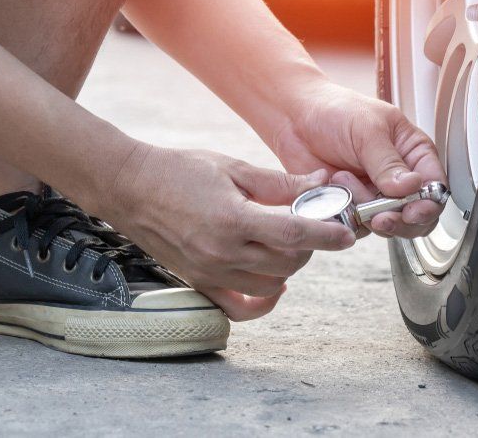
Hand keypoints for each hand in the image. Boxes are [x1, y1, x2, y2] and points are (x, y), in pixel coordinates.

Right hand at [105, 145, 355, 320]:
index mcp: (233, 219)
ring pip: (270, 286)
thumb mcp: (234, 168)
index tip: (346, 234)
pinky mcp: (199, 283)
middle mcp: (222, 252)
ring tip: (288, 245)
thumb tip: (320, 183)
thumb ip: (279, 182)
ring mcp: (209, 272)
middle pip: (287, 263)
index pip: (293, 233)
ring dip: (289, 269)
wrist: (130, 187)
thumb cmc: (181, 170)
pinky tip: (274, 282)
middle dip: (309, 246)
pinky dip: (263, 302)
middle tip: (312, 227)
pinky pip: (239, 308)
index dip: (325, 234)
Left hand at [271, 82, 445, 237]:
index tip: (413, 211)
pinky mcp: (352, 207)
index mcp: (412, 153)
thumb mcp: (367, 129)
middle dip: (400, 220)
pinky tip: (335, 189)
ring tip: (345, 182)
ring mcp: (375, 195)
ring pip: (387, 225)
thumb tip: (412, 186)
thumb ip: (388, 162)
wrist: (295, 118)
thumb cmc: (335, 111)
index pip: (434, 186)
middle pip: (416, 216)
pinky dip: (347, 216)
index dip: (428, 204)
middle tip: (381, 217)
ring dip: (367, 213)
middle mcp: (398, 177)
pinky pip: (357, 226)